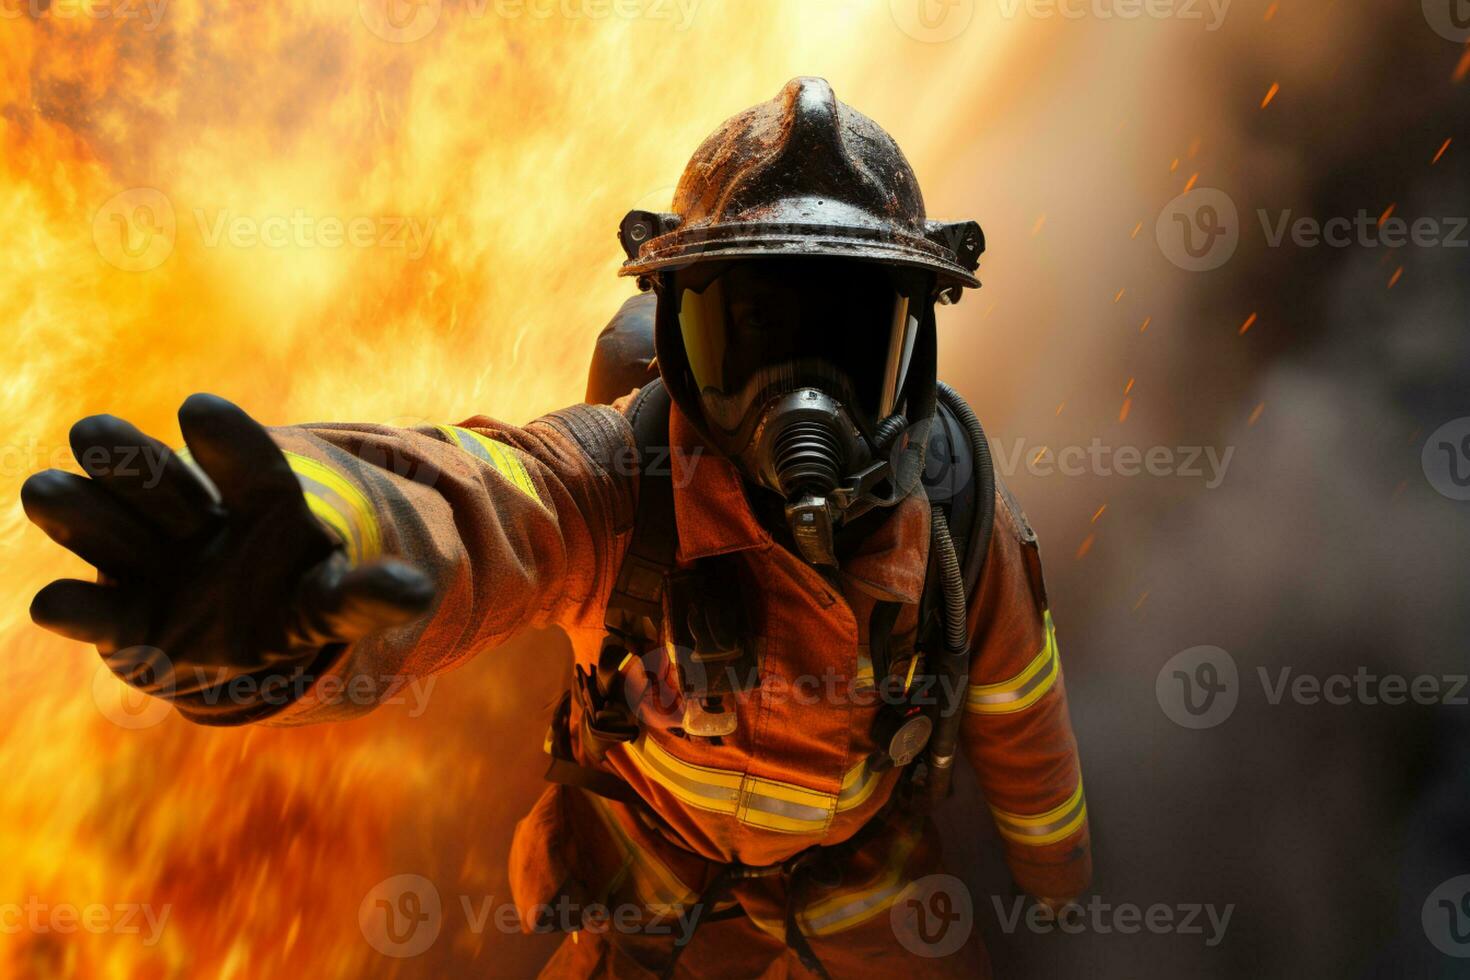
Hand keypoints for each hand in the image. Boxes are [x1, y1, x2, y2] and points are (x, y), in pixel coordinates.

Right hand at [22, 393, 434, 706]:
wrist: (240, 634)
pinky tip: (58, 604)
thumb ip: (366, 595)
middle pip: (156, 478)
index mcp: (255, 499)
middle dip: (132, 462)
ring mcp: (145, 560)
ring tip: (48, 490)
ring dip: (79, 507)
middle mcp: (189, 516)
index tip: (200, 410)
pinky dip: (73, 606)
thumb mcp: (332, 600)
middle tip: (96, 436)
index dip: (226, 439)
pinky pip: (87, 606)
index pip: (246, 463)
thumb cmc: (292, 595)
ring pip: (99, 518)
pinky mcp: (117, 618)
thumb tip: (418, 590)